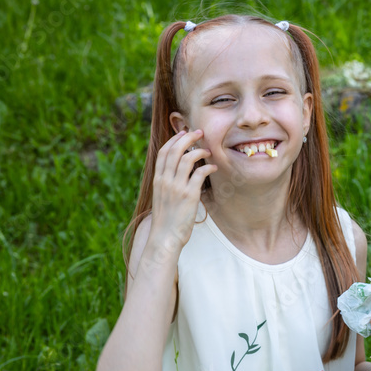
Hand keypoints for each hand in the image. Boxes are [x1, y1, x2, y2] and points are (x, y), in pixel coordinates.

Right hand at [148, 130, 215, 254]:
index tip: (183, 133)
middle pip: (175, 151)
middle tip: (199, 132)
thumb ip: (168, 184)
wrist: (164, 237)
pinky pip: (199, 174)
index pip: (163, 152)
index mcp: (157, 180)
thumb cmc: (166, 220)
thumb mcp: (162, 198)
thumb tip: (179, 174)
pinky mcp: (189, 196)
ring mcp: (176, 187)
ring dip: (199, 151)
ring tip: (208, 151)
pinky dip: (207, 167)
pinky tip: (213, 168)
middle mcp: (165, 181)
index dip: (173, 140)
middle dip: (187, 138)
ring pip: (187, 159)